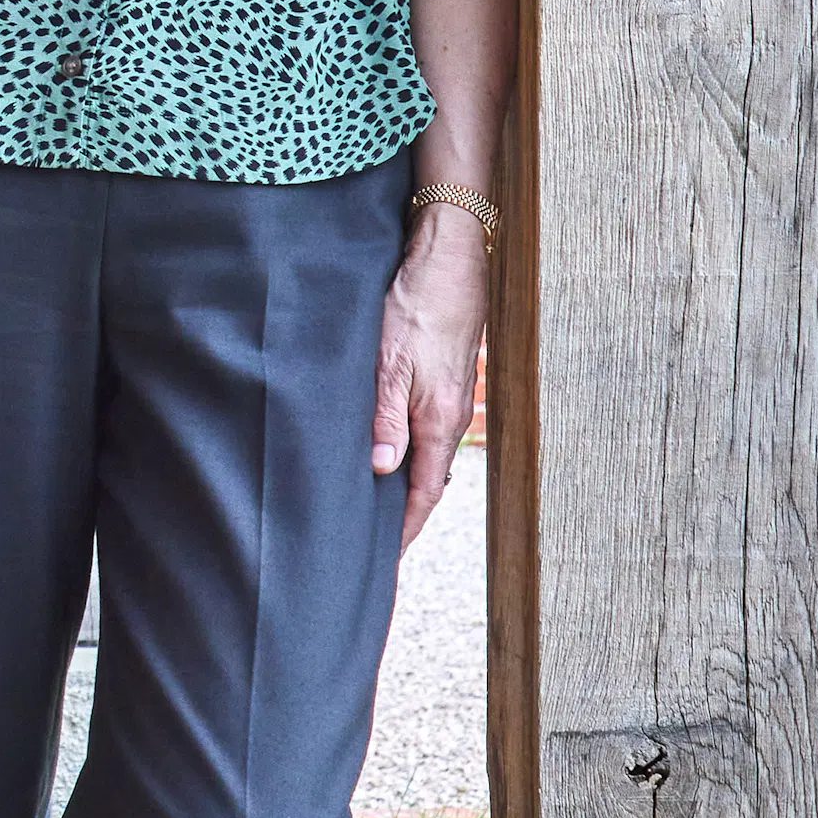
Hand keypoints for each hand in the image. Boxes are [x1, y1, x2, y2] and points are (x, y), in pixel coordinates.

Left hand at [372, 216, 486, 546]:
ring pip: (422, 454)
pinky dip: (402, 450)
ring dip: (399, 482)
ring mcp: (449, 399)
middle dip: (400, 515)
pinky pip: (422, 429)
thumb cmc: (418, 305)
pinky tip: (380, 450)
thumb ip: (385, 416)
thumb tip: (379, 468)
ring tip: (368, 505)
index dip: (403, 529)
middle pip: (425, 481)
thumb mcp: (390, 362)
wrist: (450, 257)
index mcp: (441, 422)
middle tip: (369, 542)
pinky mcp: (442, 380)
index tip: (382, 560)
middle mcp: (450, 418)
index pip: (423, 494)